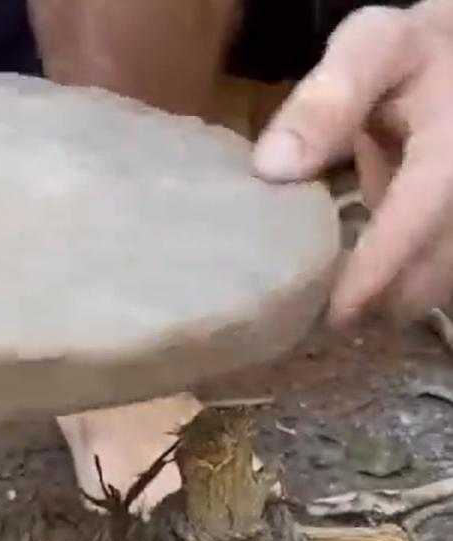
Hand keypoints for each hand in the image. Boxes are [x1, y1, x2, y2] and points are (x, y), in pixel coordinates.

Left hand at [252, 5, 452, 323]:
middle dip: (378, 302)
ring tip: (320, 317)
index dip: (378, 268)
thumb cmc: (410, 57)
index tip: (335, 312)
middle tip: (307, 323)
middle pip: (435, 268)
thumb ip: (328, 98)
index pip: (420, 215)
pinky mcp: (452, 233)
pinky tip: (349, 300)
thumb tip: (273, 167)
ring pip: (437, 284)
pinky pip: (432, 277)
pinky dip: (392, 294)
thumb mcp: (372, 49)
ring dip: (385, 306)